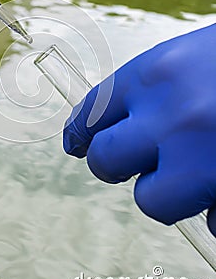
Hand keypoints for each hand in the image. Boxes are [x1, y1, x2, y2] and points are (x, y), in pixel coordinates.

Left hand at [63, 24, 215, 236]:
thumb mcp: (190, 58)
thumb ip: (154, 92)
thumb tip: (117, 130)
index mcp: (155, 72)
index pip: (92, 110)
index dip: (79, 132)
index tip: (76, 145)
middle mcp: (172, 116)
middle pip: (106, 162)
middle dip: (114, 165)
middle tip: (133, 162)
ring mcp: (205, 158)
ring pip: (152, 200)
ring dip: (168, 190)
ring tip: (197, 168)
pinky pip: (212, 219)